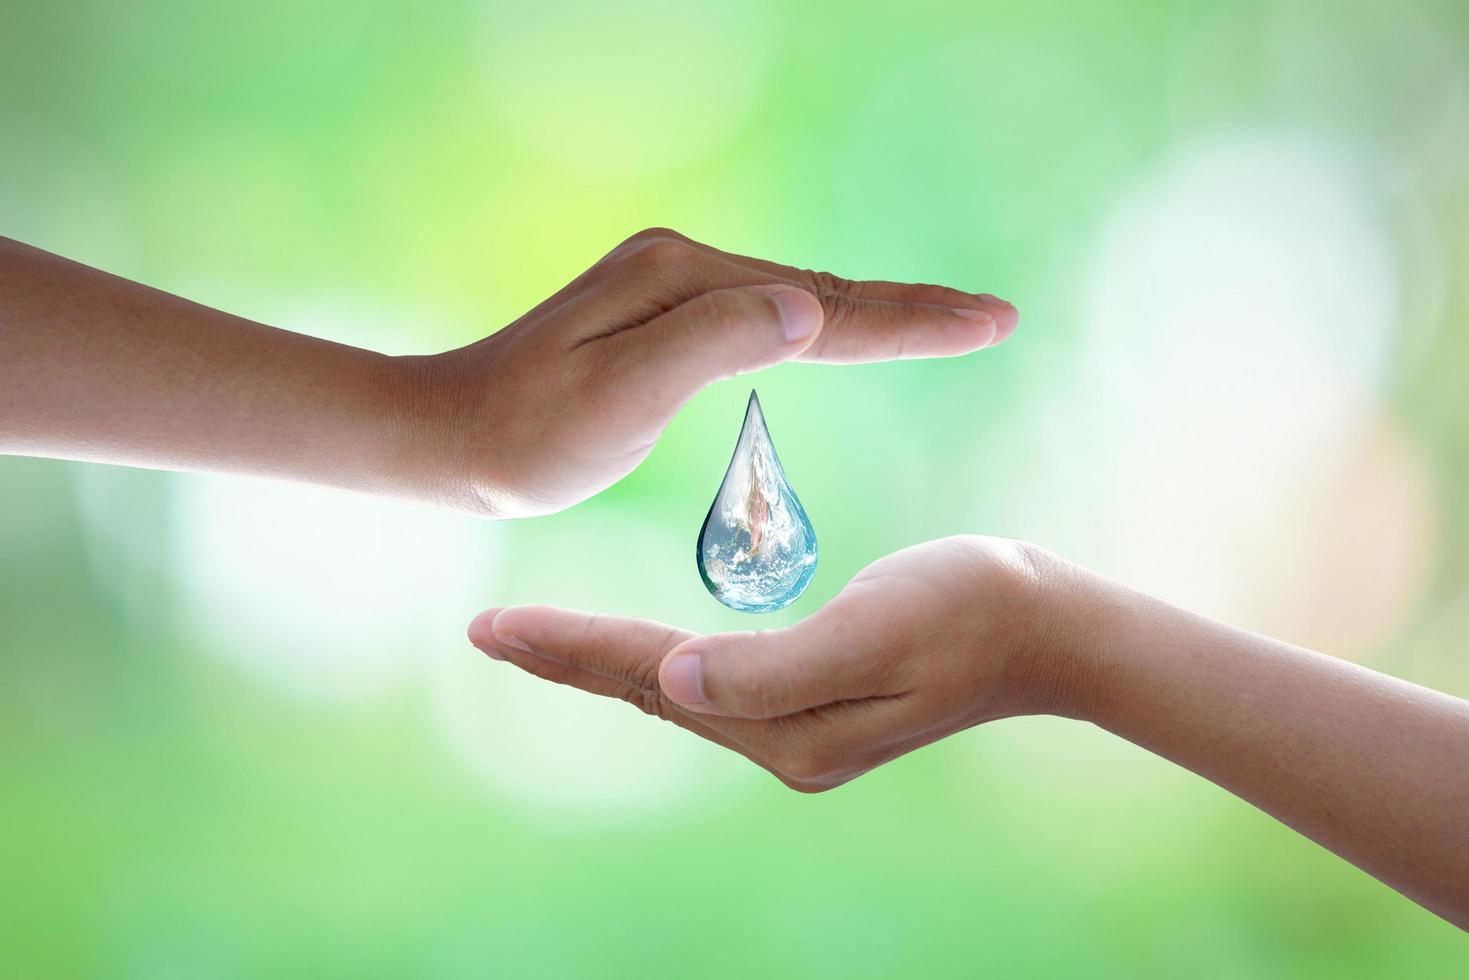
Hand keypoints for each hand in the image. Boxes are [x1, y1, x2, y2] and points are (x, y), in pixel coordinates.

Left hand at [416, 229, 1016, 516]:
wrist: (447, 434)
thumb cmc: (525, 436)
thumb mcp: (616, 395)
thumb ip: (711, 344)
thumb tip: (807, 307)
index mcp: (684, 284)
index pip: (823, 307)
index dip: (911, 319)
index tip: (991, 320)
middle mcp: (686, 270)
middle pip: (824, 293)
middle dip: (914, 308)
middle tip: (995, 315)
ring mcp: (676, 288)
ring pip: (802, 304)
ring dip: (879, 315)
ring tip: (952, 321)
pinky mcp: (666, 316)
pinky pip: (769, 320)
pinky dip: (826, 328)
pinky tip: (848, 334)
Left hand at [466, 536, 1065, 790]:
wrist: (1045, 626)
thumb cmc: (970, 609)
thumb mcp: (874, 630)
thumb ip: (773, 666)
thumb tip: (672, 679)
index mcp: (788, 729)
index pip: (651, 679)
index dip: (569, 650)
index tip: (491, 627)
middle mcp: (782, 739)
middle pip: (648, 691)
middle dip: (566, 659)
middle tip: (487, 630)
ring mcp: (798, 726)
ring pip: (673, 688)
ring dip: (601, 661)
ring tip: (535, 637)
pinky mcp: (814, 698)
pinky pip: (710, 679)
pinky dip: (656, 657)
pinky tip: (637, 646)